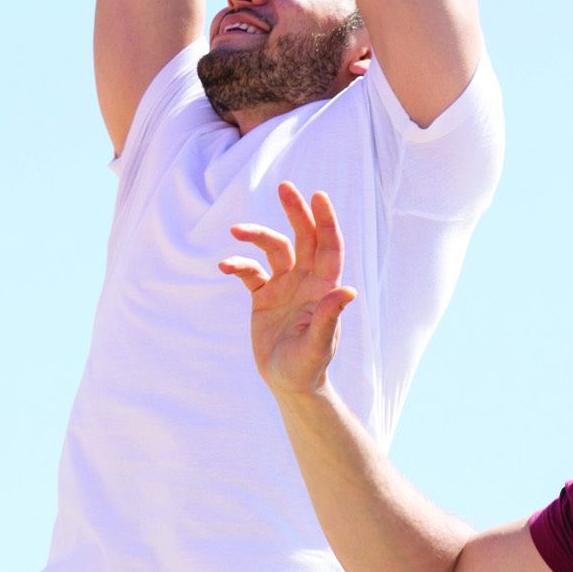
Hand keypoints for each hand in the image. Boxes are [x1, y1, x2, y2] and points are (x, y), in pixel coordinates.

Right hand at [219, 183, 355, 398]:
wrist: (289, 384)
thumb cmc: (308, 367)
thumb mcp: (318, 345)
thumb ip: (330, 318)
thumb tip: (348, 291)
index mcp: (323, 288)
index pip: (328, 247)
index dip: (326, 221)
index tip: (318, 196)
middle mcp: (306, 281)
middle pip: (303, 237)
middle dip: (296, 212)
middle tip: (285, 187)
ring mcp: (284, 286)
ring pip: (273, 249)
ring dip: (257, 236)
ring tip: (236, 231)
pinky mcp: (263, 297)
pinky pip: (250, 272)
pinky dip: (238, 265)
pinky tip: (225, 266)